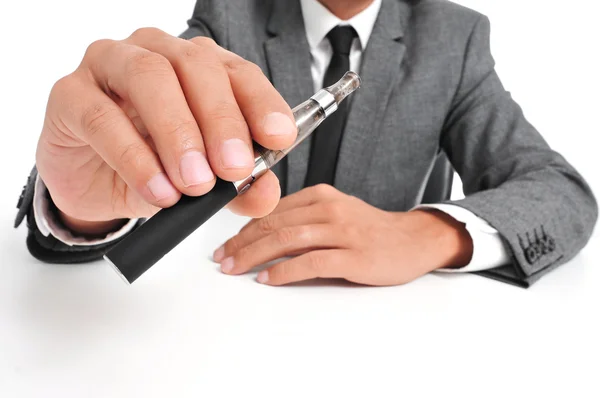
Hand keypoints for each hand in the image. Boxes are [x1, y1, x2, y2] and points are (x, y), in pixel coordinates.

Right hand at [36, 28, 295, 234]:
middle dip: (221, 121)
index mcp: (198, 67)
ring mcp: (110, 65)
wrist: (94, 184)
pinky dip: (134, 157)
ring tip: (194, 184)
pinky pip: (102, 116)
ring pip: (150, 78)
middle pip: (197, 68)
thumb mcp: (205, 183)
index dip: (261, 103)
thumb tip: (265, 193)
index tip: (278, 138)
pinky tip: (156, 189)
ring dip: (178, 134)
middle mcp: (157, 53)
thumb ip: (238, 186)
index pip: (238, 73)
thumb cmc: (155, 167)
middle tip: (234, 169)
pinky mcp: (70, 93)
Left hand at [214, 184, 473, 285]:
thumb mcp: (335, 212)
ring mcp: (342, 231)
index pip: (272, 210)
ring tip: (235, 269)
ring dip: (254, 255)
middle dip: (241, 243)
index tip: (226, 244)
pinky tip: (267, 279)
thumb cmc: (371, 230)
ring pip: (287, 239)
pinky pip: (311, 262)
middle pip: (274, 223)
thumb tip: (263, 234)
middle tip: (222, 260)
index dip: (243, 228)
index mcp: (320, 196)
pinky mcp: (353, 256)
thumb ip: (303, 217)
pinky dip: (284, 271)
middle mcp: (329, 209)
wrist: (414, 239)